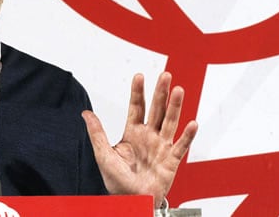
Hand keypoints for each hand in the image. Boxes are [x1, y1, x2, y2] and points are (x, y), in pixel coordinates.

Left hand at [82, 72, 197, 207]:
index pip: (137, 107)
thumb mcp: (103, 155)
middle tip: (165, 76)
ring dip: (175, 107)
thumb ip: (97, 133)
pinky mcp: (172, 160)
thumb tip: (86, 113)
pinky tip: (192, 123)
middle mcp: (149, 136)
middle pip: (156, 110)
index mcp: (133, 133)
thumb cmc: (118, 181)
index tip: (139, 76)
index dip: (138, 92)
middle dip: (160, 92)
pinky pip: (181, 146)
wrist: (131, 202)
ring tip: (178, 90)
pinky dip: (187, 135)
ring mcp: (161, 146)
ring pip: (170, 122)